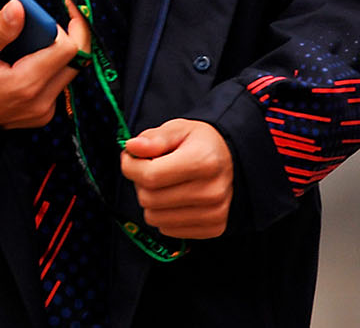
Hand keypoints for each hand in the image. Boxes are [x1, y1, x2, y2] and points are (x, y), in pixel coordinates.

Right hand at [0, 0, 87, 129]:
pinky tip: (30, 58)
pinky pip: (57, 85)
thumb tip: (18, 8)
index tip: (66, 8)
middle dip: (67, 37)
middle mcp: (40, 100)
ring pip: (68, 73)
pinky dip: (49, 68)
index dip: (69, 26)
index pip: (68, 50)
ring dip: (57, 53)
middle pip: (75, 62)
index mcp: (26, 83)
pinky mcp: (41, 113)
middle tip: (50, 21)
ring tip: (35, 39)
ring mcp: (43, 110)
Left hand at [119, 118, 233, 239]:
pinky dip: (164, 215)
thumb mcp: (178, 129)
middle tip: (149, 170)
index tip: (130, 157)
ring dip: (150, 201)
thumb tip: (132, 147)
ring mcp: (214, 213)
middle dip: (140, 183)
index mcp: (203, 162)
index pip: (150, 175)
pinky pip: (168, 230)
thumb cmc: (200, 143)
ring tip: (163, 184)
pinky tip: (174, 198)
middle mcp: (212, 191)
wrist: (229, 160)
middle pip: (149, 199)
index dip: (130, 166)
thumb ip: (154, 138)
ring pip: (155, 218)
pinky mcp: (214, 227)